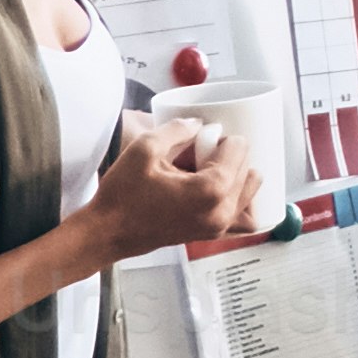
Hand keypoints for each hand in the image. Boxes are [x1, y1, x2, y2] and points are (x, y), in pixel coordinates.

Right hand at [75, 113, 263, 264]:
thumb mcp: (144, 149)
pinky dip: (241, 198)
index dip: (219, 138)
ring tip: (205, 170)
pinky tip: (219, 188)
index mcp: (210, 190)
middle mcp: (222, 212)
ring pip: (251, 189)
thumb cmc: (121, 196)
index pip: (240, 148)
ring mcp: (220, 227)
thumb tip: (200, 123)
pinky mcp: (213, 234)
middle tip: (197, 155)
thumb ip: (178, 128)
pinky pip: (245, 216)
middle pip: (248, 167)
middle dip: (227, 155)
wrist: (106, 233)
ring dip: (236, 173)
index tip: (196, 142)